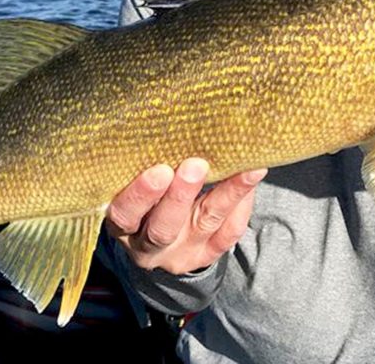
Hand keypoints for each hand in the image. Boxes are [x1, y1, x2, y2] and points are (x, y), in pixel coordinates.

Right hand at [106, 158, 265, 274]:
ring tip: (245, 169)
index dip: (140, 196)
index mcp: (124, 225)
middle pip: (163, 228)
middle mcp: (148, 246)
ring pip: (205, 225)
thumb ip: (147, 161)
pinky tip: (251, 178)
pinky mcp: (208, 254)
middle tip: (196, 165)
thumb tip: (174, 119)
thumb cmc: (148, 191)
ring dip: (225, 195)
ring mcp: (180, 254)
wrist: (164, 230)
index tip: (159, 170)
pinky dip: (242, 205)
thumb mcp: (136, 180)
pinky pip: (229, 232)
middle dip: (181, 196)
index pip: (125, 215)